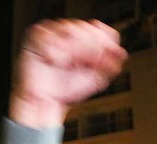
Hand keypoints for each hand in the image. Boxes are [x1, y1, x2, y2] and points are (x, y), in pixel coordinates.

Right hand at [10, 19, 127, 127]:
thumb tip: (121, 53)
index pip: (97, 28)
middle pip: (84, 28)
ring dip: (72, 47)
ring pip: (67, 28)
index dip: (104, 40)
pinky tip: (55, 60)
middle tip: (89, 63)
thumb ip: (109, 64)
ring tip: (69, 63)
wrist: (46, 104)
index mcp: (83, 40)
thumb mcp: (95, 79)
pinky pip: (45, 34)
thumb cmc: (67, 91)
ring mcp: (52, 35)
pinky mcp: (35, 39)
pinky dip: (52, 47)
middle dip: (90, 47)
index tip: (108, 55)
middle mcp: (68, 34)